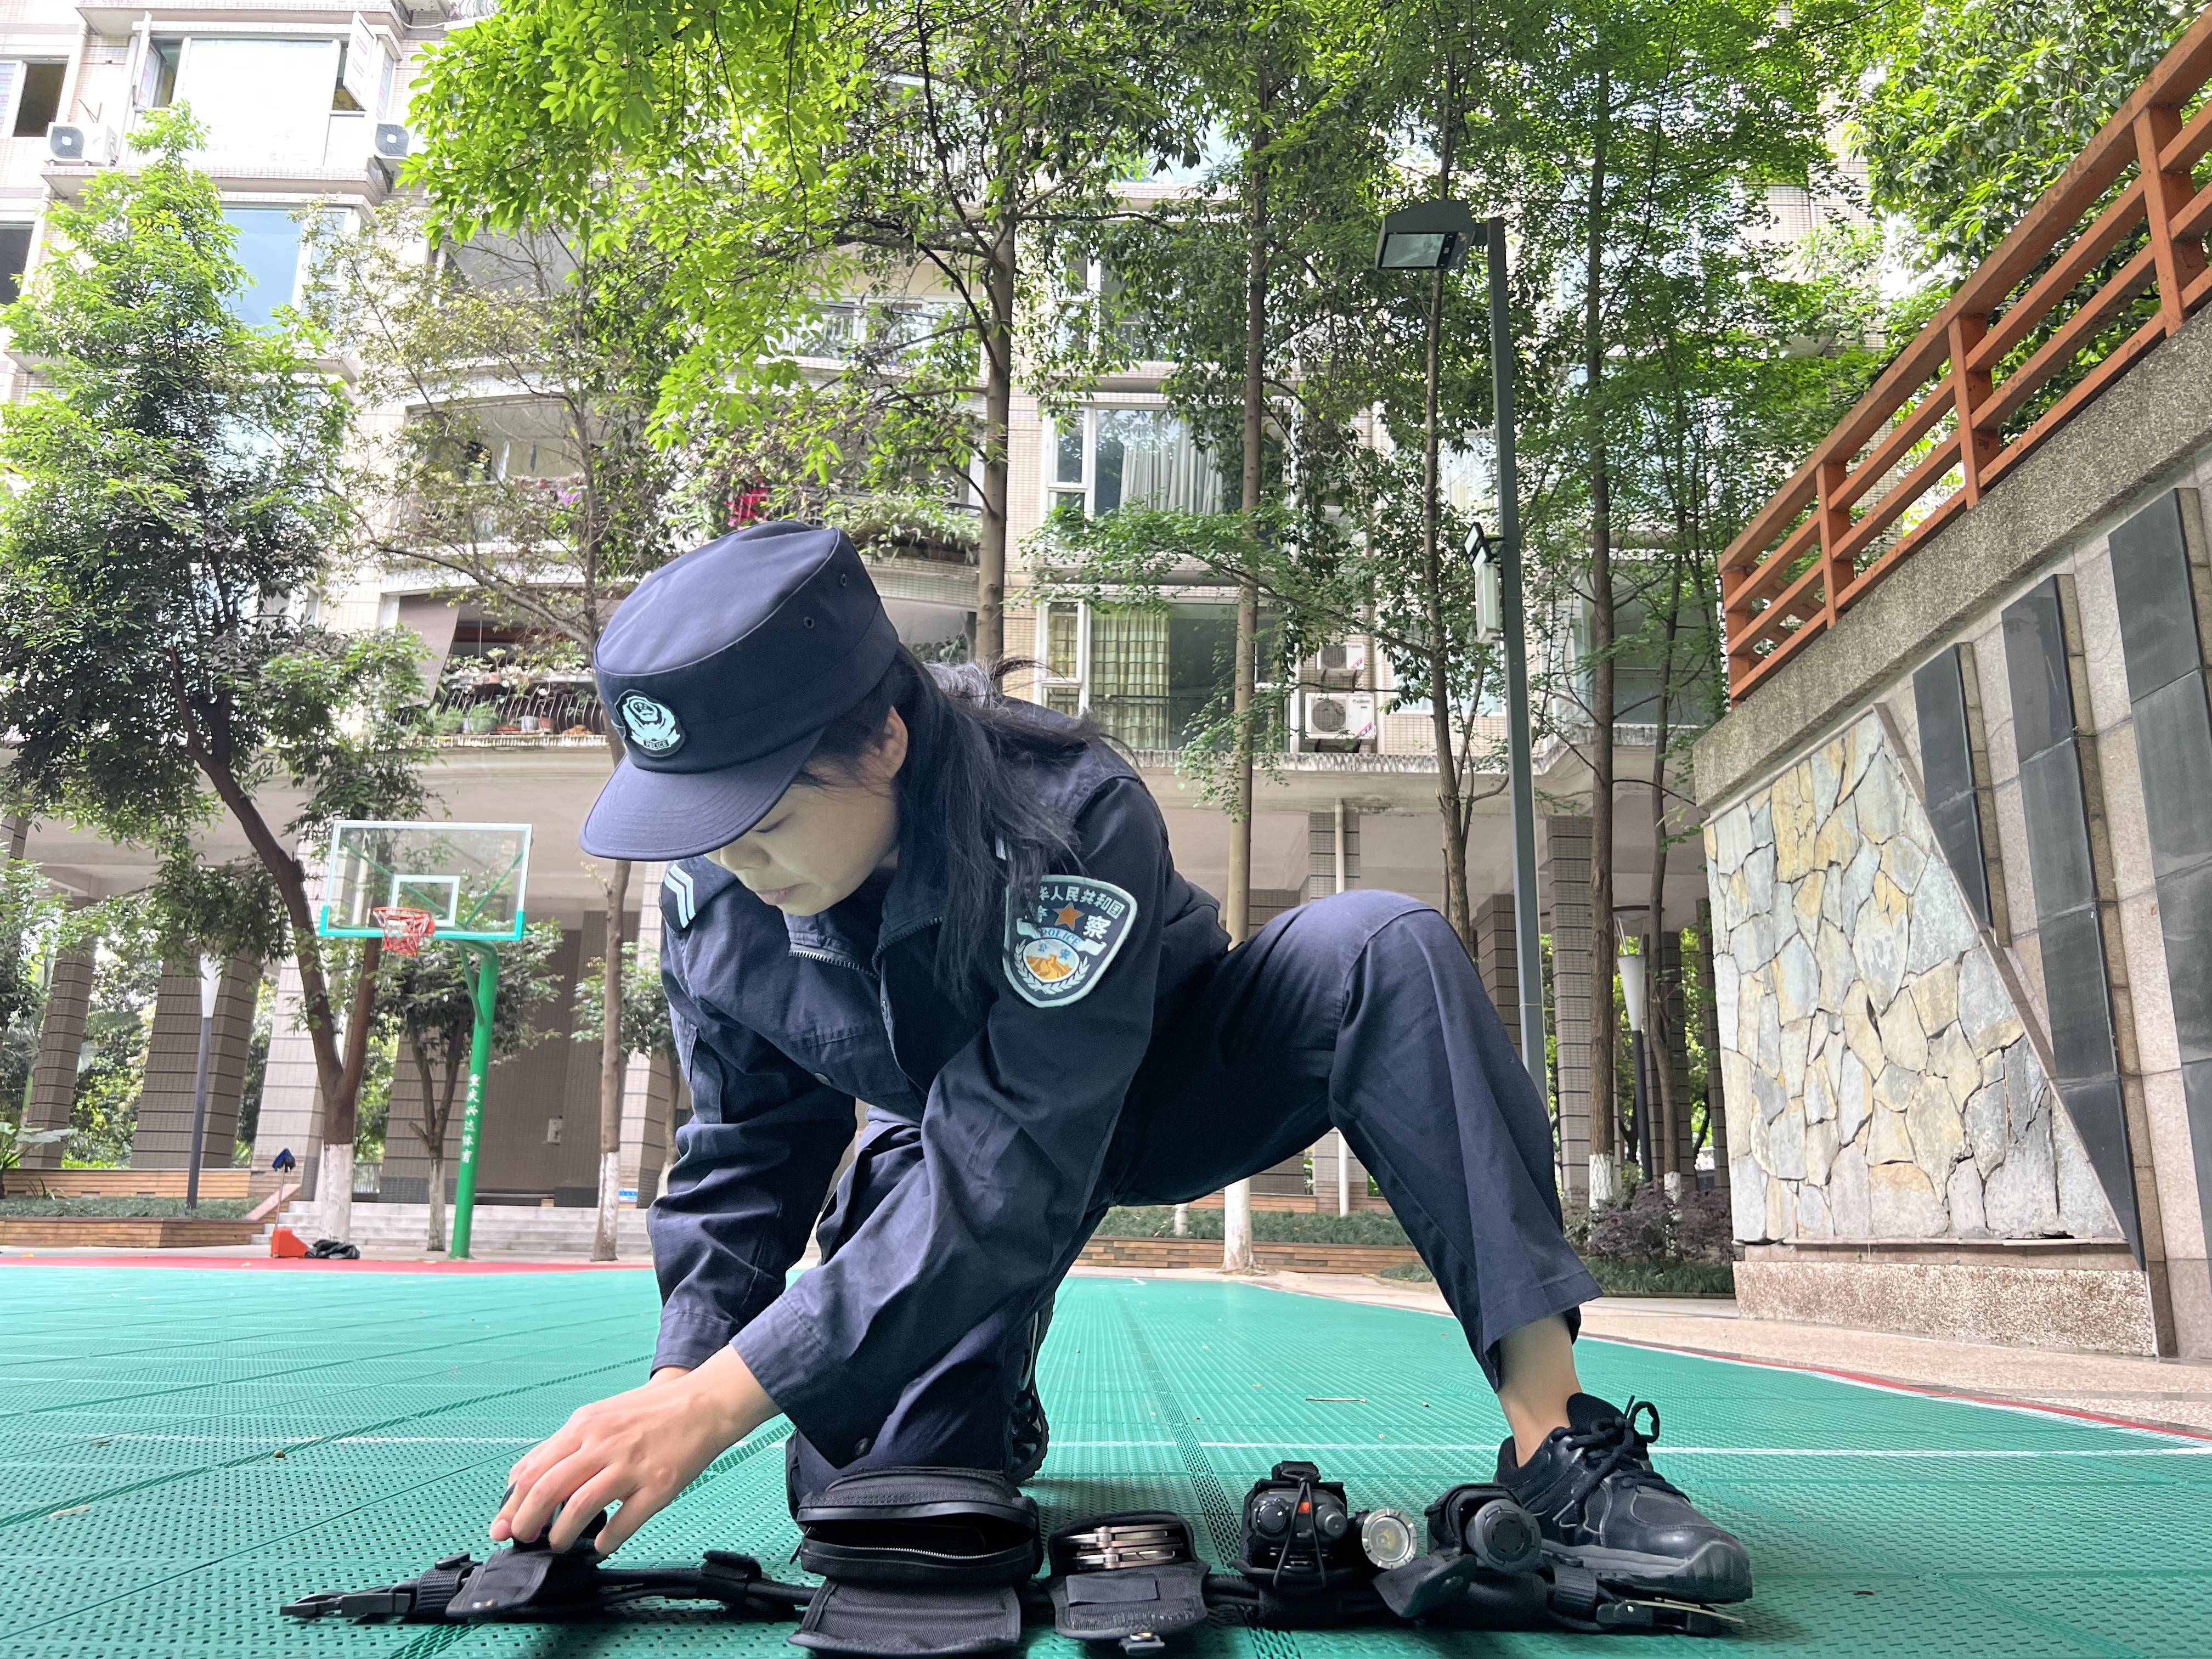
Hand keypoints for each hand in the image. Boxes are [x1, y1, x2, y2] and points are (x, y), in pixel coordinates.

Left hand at [492, 1346, 776, 1554]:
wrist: (704, 1403)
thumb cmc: (652, 1412)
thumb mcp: (599, 1415)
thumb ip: (560, 1444)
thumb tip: (520, 1474)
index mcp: (585, 1426)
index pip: (533, 1469)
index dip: (512, 1503)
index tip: (503, 1525)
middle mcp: (603, 1444)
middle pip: (547, 1489)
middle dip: (526, 1522)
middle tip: (523, 1539)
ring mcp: (631, 1466)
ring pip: (579, 1507)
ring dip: (561, 1534)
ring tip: (558, 1544)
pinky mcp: (657, 1486)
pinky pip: (623, 1523)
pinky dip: (605, 1541)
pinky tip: (601, 1544)